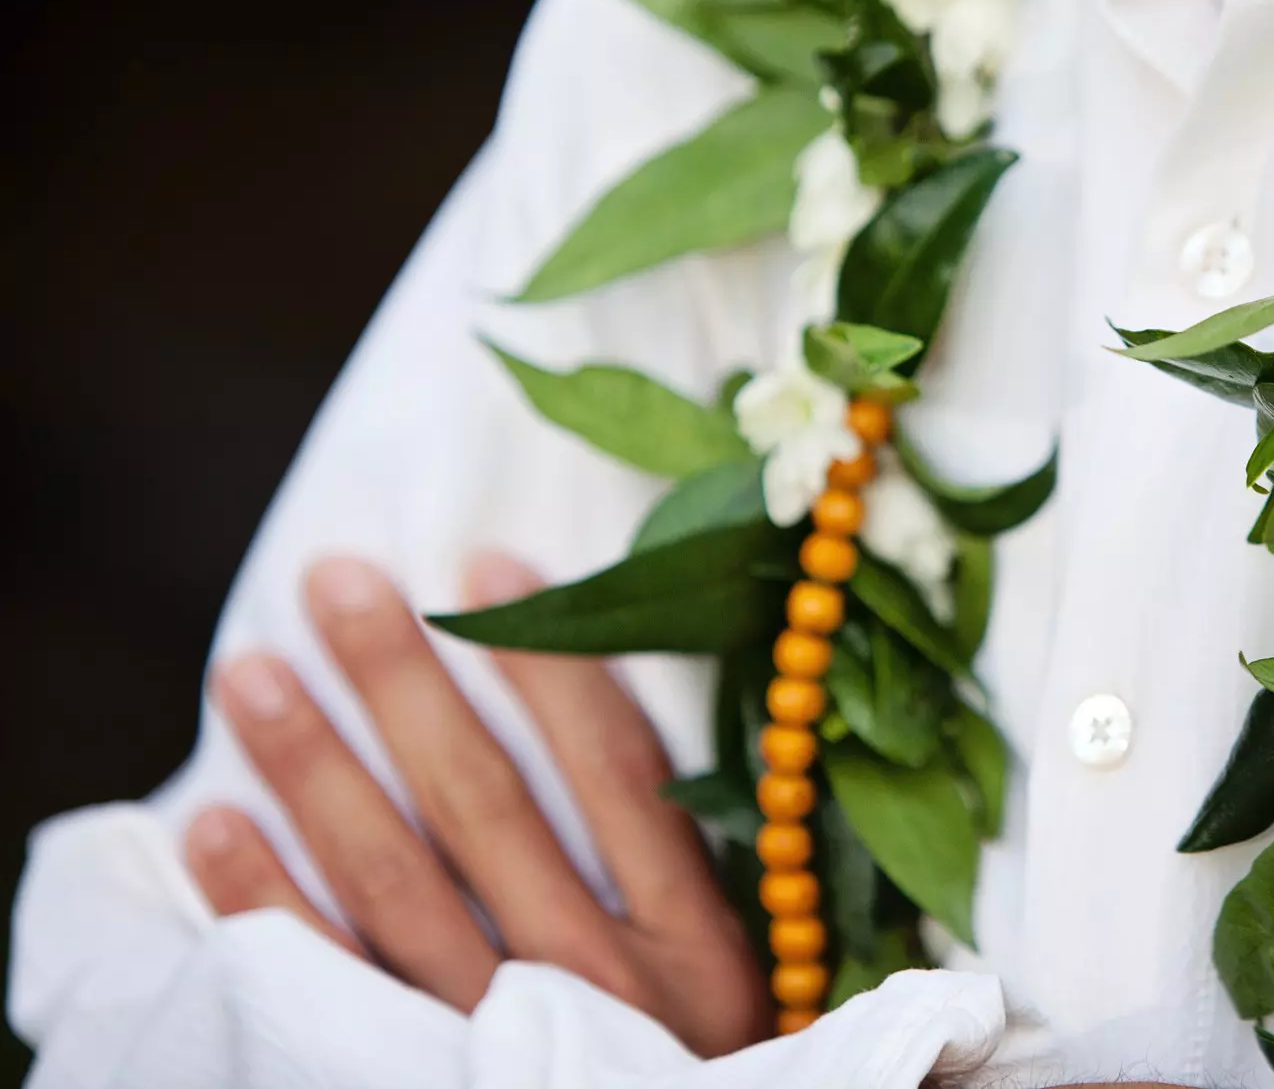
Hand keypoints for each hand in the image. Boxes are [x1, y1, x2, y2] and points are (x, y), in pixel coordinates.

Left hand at [183, 552, 769, 1055]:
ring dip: (314, 768)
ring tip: (251, 676)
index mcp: (693, 945)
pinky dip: (265, 902)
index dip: (549, 662)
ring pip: (394, 880)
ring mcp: (496, 1037)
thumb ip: (682, 858)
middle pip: (485, 806)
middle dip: (403, 683)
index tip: (483, 564)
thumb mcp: (732, 969)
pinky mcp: (414, 1079)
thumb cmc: (698, 1058)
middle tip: (335, 585)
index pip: (615, 770)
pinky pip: (327, 981)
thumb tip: (596, 697)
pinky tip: (214, 823)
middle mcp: (594, 983)